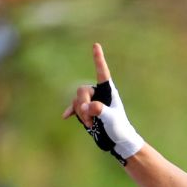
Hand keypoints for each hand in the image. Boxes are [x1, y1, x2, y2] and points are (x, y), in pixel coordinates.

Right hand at [60, 43, 144, 162]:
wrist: (119, 141)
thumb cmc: (120, 128)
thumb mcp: (111, 119)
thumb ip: (99, 110)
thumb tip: (87, 106)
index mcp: (109, 91)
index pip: (102, 73)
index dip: (98, 59)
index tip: (96, 45)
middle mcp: (99, 94)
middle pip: (82, 90)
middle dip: (82, 104)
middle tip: (89, 119)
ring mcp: (91, 102)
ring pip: (77, 101)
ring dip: (80, 114)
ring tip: (91, 125)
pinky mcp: (86, 112)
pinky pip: (73, 107)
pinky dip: (71, 112)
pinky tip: (65, 116)